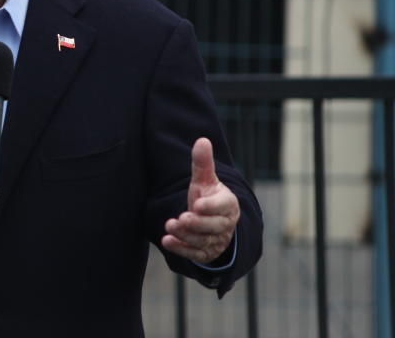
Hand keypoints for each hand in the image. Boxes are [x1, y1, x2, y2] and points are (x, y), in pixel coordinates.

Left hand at [161, 137, 239, 264]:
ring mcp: (216, 240)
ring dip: (186, 235)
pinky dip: (181, 249)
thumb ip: (203, 163)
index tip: (197, 203)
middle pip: (214, 227)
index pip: (224, 206)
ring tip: (170, 226)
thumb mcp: (205, 180)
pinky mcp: (205, 253)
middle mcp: (224, 225)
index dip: (211, 206)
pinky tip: (167, 241)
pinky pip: (194, 254)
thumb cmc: (208, 197)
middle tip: (182, 218)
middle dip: (198, 223)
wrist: (213, 222)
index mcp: (228, 205)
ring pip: (203, 241)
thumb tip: (202, 140)